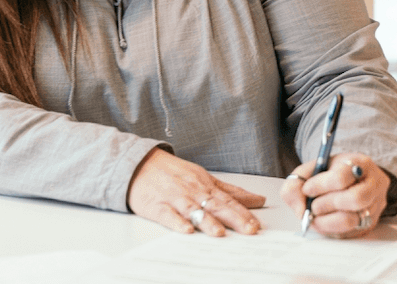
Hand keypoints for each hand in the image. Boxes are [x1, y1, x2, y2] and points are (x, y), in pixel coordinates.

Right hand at [127, 148, 264, 235]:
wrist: (139, 164)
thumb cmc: (173, 173)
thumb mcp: (204, 178)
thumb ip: (230, 191)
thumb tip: (257, 200)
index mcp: (205, 184)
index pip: (228, 200)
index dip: (243, 212)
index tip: (257, 224)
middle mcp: (193, 190)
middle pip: (216, 205)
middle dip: (233, 218)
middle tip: (249, 230)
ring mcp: (175, 198)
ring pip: (193, 210)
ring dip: (207, 221)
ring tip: (219, 233)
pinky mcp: (157, 206)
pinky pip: (168, 215)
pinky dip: (177, 223)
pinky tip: (186, 230)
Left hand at [280, 152, 389, 238]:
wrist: (350, 179)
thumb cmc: (331, 173)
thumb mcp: (312, 169)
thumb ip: (296, 184)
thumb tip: (301, 210)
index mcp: (360, 163)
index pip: (342, 177)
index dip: (320, 185)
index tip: (306, 189)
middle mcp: (373, 184)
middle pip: (355, 199)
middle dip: (327, 204)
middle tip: (313, 205)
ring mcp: (375, 205)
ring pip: (353, 220)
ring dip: (327, 220)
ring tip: (316, 214)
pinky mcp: (370, 223)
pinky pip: (350, 233)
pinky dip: (331, 229)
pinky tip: (324, 220)